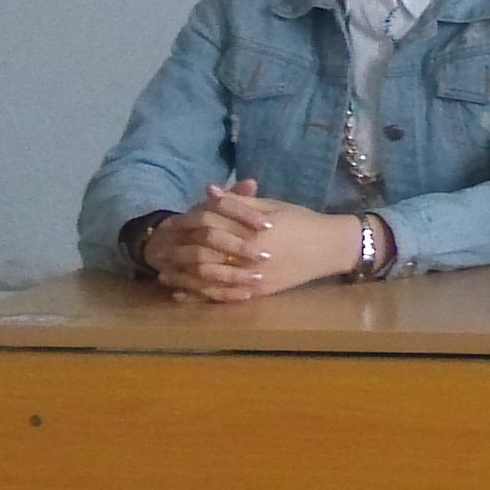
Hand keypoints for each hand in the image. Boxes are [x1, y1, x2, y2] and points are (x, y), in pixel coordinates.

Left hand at [140, 183, 363, 303]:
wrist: (330, 247)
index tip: (170, 224)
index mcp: (251, 230)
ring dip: (184, 277)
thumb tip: (209, 192)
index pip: (210, 225)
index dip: (188, 224)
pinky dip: (199, 295)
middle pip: (203, 254)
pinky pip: (222, 297)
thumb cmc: (302, 221)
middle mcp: (249, 256)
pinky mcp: (257, 293)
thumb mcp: (272, 206)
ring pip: (208, 279)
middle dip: (179, 253)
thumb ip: (238, 203)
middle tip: (160, 251)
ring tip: (164, 274)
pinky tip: (184, 293)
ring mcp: (253, 278)